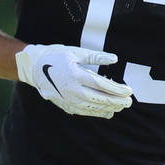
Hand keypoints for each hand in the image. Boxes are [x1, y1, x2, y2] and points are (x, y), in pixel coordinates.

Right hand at [15, 44, 132, 118]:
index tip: (129, 90)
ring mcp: (68, 99)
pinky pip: (84, 111)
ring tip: (122, 106)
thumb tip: (115, 59)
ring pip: (93, 107)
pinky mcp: (65, 105)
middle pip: (99, 98)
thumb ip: (97, 57)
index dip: (117, 89)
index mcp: (76, 75)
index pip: (101, 85)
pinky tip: (108, 111)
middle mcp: (72, 90)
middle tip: (129, 101)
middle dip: (116, 101)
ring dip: (109, 107)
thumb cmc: (57, 56)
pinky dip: (97, 112)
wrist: (34, 68)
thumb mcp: (77, 52)